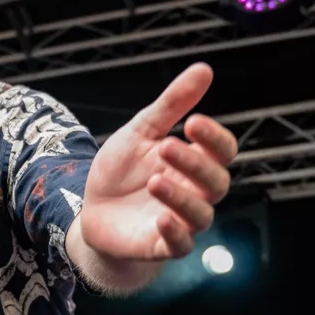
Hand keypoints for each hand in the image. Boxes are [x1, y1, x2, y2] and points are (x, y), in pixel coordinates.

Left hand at [79, 63, 238, 261]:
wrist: (91, 210)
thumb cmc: (122, 170)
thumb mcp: (141, 131)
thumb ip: (172, 104)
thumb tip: (204, 68)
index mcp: (195, 163)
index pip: (223, 151)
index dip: (214, 138)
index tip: (193, 122)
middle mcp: (195, 193)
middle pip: (217, 182)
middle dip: (194, 164)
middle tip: (166, 146)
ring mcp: (181, 222)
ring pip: (201, 215)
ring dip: (181, 198)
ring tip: (154, 180)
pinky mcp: (162, 246)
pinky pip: (180, 245)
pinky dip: (175, 233)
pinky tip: (160, 218)